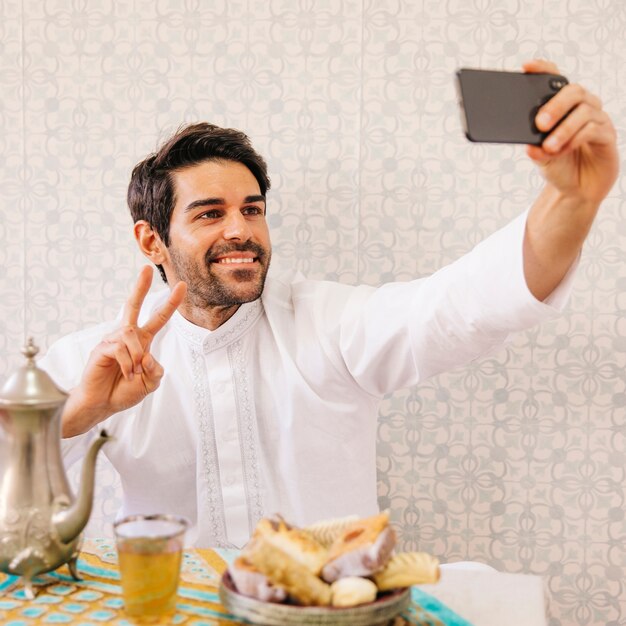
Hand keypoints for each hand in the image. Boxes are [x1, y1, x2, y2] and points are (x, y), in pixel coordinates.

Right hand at [62, 266, 186, 435]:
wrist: (102, 405)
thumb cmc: (124, 391)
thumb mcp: (151, 382)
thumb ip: (156, 370)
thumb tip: (146, 356)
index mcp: (142, 341)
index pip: (158, 318)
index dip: (171, 303)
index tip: (182, 286)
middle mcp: (127, 336)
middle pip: (132, 305)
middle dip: (140, 287)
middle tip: (146, 268)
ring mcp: (111, 340)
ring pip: (130, 335)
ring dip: (136, 357)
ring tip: (132, 373)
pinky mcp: (100, 348)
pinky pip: (118, 347)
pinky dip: (126, 363)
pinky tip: (125, 374)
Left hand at [524, 59, 618, 204]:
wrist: (576, 190)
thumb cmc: (559, 167)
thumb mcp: (540, 158)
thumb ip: (535, 149)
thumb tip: (528, 145)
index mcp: (563, 107)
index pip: (556, 80)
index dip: (543, 70)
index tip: (526, 67)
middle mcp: (583, 107)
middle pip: (573, 91)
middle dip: (555, 105)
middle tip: (540, 123)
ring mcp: (597, 119)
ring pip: (584, 111)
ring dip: (564, 129)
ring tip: (549, 146)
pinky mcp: (607, 136)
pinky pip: (593, 129)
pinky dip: (575, 139)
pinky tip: (563, 150)